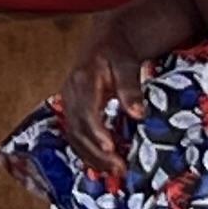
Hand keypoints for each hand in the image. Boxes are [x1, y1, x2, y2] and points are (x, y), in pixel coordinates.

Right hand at [57, 15, 151, 170]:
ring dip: (92, 156)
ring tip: (115, 171)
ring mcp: (70, 101)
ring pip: (74, 135)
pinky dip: (88, 151)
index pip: (85, 113)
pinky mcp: (74, 108)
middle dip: (96, 153)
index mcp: (82, 80)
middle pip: (77, 129)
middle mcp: (71, 92)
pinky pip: (76, 134)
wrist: (107, 37)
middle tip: (119, 169)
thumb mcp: (127, 63)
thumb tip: (137, 115)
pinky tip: (104, 162)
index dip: (96, 133)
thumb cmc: (118, 50)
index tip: (111, 150)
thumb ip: (130, 88)